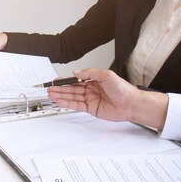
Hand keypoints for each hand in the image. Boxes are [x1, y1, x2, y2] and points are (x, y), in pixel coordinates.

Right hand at [47, 69, 167, 129]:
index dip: (65, 80)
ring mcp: (90, 99)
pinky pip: (76, 105)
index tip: (56, 80)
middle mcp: (91, 89)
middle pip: (72, 88)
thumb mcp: (107, 75)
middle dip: (60, 88)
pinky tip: (60, 101)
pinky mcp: (91, 108)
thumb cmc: (123, 89)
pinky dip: (67, 103)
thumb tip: (76, 72)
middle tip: (50, 88)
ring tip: (51, 94)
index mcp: (94, 80)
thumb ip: (90, 73)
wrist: (131, 104)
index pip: (76, 79)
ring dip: (61, 96)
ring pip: (72, 97)